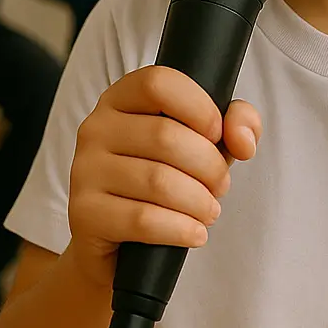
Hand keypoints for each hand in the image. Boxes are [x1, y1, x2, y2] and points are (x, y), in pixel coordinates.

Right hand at [66, 65, 261, 289]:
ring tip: (208, 211)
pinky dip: (182, 230)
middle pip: (166, 136)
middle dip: (210, 168)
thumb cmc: (165, 181)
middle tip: (220, 187)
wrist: (119, 245)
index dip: (199, 107)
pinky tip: (194, 234)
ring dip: (200, 203)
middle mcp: (96, 128)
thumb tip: (242, 138)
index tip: (218, 135)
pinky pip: (143, 219)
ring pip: (158, 181)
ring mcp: (84, 170)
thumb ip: (235, 124)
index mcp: (121, 99)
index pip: (158, 83)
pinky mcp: (84, 213)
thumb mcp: (204, 145)